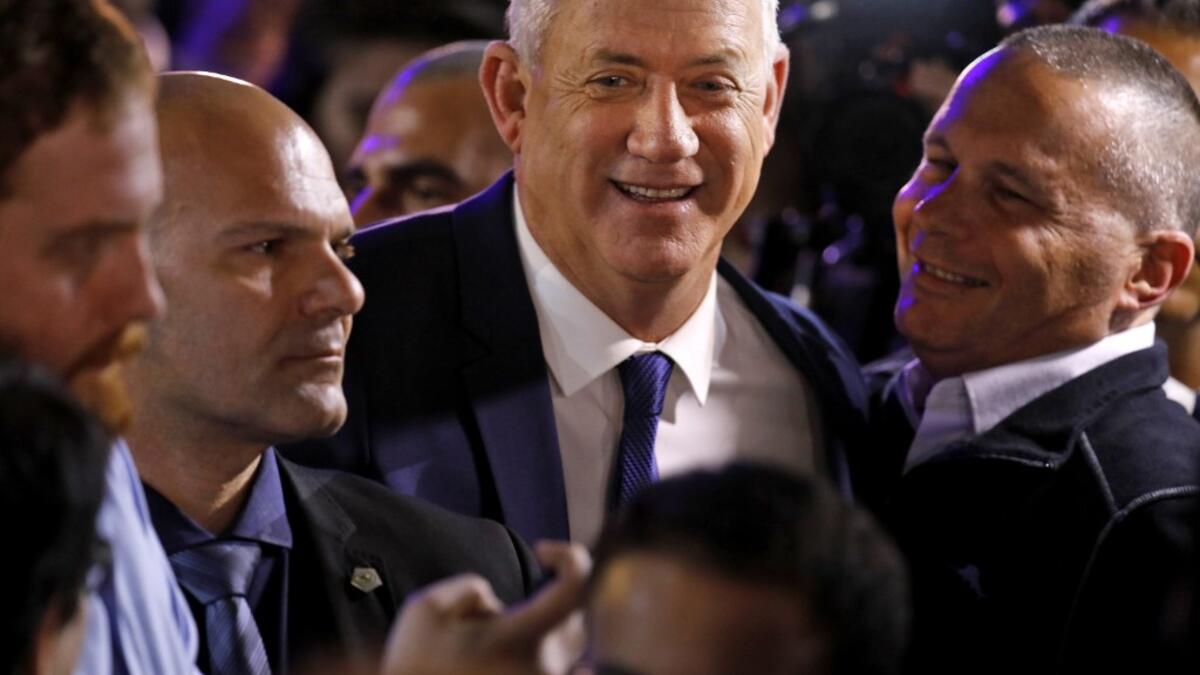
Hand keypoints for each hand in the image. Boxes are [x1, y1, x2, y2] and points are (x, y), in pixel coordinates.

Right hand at [381, 541, 590, 674]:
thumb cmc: (414, 664)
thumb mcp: (425, 609)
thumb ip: (469, 587)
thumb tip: (493, 604)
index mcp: (520, 638)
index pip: (575, 585)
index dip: (568, 556)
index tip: (542, 549)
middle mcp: (541, 668)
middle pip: (574, 617)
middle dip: (549, 599)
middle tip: (507, 608)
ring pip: (568, 649)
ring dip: (547, 633)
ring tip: (498, 642)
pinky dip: (554, 661)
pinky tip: (544, 662)